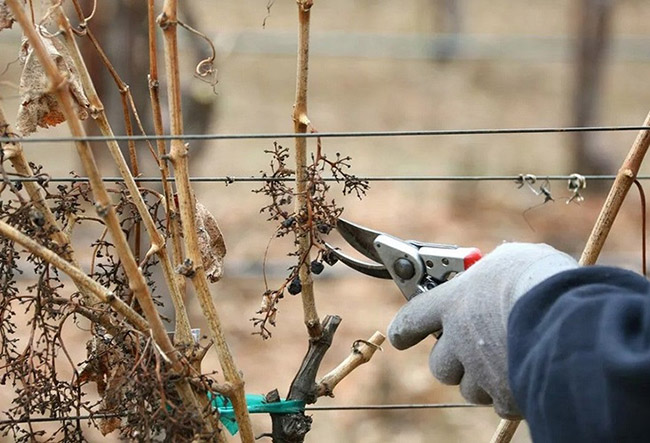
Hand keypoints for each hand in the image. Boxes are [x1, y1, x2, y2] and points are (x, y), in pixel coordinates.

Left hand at [387, 242, 577, 417]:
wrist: (571, 317)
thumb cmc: (542, 279)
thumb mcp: (513, 261)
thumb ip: (494, 274)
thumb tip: (498, 275)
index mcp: (453, 301)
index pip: (413, 318)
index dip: (404, 330)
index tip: (401, 337)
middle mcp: (459, 339)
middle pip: (440, 365)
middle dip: (455, 362)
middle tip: (476, 351)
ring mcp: (479, 371)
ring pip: (470, 388)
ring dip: (484, 379)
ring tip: (511, 359)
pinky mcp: (505, 397)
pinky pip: (502, 403)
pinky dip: (512, 394)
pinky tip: (530, 374)